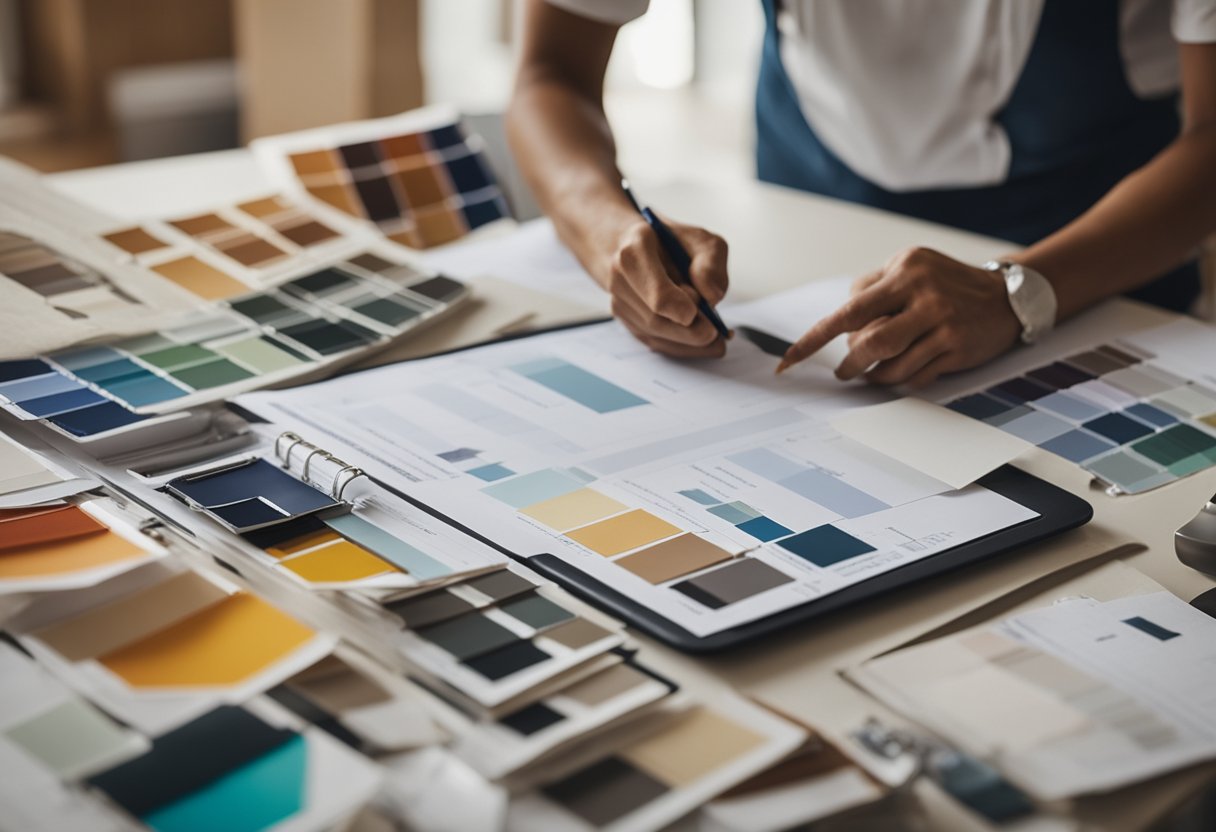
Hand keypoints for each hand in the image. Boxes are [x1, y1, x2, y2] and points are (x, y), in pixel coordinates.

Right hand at [592, 215, 729, 357]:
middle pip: (656, 319)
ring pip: (656, 335)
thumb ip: (711, 262)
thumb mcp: (700, 239)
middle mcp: (619, 278)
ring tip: (714, 333)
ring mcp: (618, 302)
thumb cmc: (669, 242)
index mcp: (636, 251)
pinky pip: (654, 342)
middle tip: (716, 331)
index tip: (699, 310)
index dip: (680, 308)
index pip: (655, 292)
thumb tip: (711, 297)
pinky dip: (681, 347)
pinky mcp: (625, 320)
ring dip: (688, 340)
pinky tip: (702, 343)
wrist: (630, 245)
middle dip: (689, 331)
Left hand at [777, 247, 1021, 386]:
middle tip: (845, 368)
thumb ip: (872, 289)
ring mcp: (943, 323)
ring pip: (889, 364)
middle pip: (868, 342)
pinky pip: (913, 376)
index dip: (815, 338)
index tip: (789, 360)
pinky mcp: (957, 349)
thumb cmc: (947, 283)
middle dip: (850, 362)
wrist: (1008, 296)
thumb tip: (838, 326)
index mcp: (906, 270)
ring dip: (871, 375)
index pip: (849, 309)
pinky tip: (895, 374)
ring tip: (868, 373)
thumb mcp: (910, 267)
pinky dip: (897, 380)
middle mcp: (925, 294)